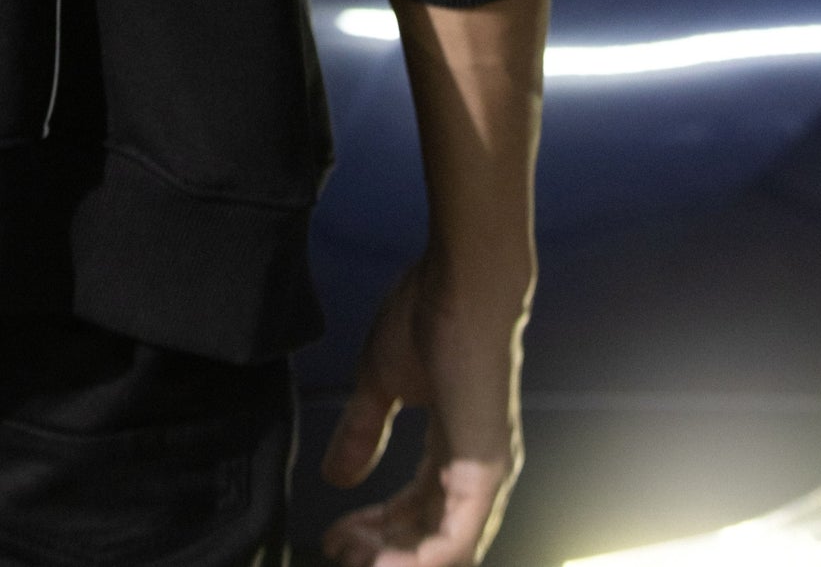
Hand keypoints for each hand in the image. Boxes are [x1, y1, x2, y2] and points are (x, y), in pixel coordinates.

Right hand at [320, 252, 529, 566]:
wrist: (462, 283)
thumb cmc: (426, 314)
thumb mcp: (380, 381)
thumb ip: (363, 431)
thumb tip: (337, 477)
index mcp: (453, 447)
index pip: (415, 506)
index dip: (374, 525)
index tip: (334, 533)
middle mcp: (474, 470)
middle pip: (427, 533)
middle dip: (379, 548)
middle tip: (337, 550)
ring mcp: (485, 473)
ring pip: (444, 547)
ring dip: (395, 560)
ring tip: (352, 559)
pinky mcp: (487, 470)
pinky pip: (459, 539)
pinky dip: (423, 560)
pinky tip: (384, 563)